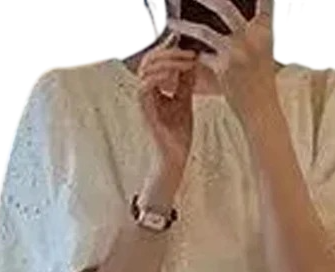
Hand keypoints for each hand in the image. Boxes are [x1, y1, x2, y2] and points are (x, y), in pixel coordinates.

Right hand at [137, 33, 198, 174]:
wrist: (175, 156)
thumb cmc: (178, 134)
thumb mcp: (185, 101)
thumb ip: (185, 83)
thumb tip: (191, 64)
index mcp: (153, 89)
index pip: (156, 60)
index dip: (172, 52)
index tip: (191, 52)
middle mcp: (145, 92)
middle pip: (149, 59)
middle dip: (170, 52)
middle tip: (190, 54)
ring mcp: (143, 100)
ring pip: (147, 68)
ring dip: (168, 61)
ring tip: (187, 62)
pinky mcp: (144, 109)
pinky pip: (145, 84)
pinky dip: (160, 75)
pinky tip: (175, 74)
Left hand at [166, 0, 276, 117]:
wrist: (262, 110)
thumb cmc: (260, 80)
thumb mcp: (263, 49)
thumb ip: (252, 27)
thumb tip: (226, 11)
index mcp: (265, 29)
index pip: (263, 0)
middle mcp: (252, 38)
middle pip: (225, 7)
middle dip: (206, 0)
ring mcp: (237, 53)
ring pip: (205, 32)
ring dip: (184, 27)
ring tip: (171, 24)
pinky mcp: (224, 69)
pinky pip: (202, 57)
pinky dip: (192, 57)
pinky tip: (181, 56)